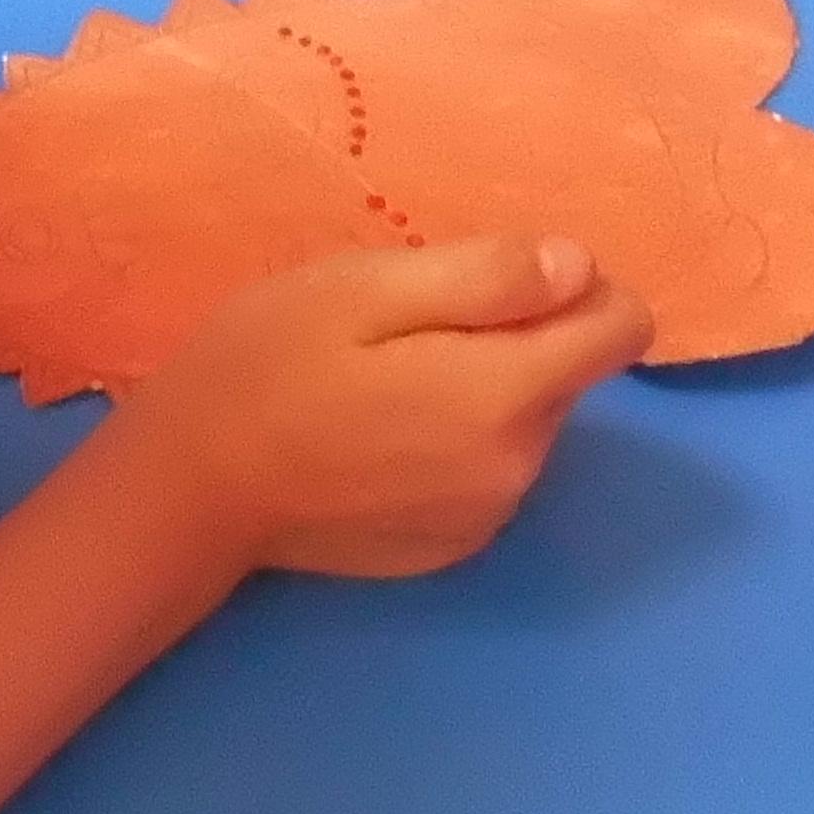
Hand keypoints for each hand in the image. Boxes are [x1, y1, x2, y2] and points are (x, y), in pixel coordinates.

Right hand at [109, 235, 652, 581]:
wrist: (190, 492)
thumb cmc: (264, 365)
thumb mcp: (364, 286)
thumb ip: (486, 276)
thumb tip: (580, 266)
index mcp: (505, 392)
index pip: (623, 327)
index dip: (577, 286)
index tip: (496, 280)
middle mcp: (518, 466)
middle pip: (570, 374)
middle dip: (514, 338)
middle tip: (405, 329)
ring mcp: (487, 516)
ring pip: (529, 423)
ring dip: (483, 391)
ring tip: (382, 382)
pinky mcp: (453, 547)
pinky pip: (490, 471)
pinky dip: (455, 444)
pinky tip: (376, 438)